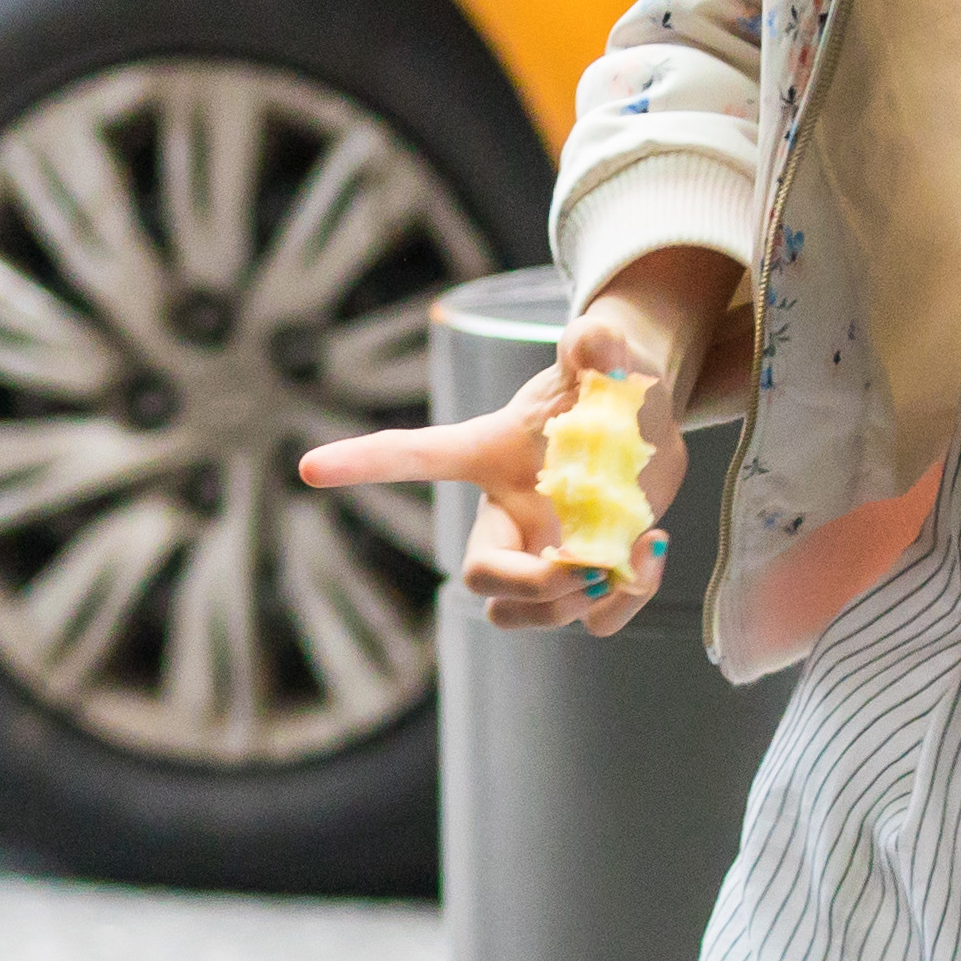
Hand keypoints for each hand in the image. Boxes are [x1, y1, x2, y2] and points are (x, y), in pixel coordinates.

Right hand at [298, 262, 729, 638]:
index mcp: (488, 455)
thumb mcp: (605, 358)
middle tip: (586, 561)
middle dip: (528, 586)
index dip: (364, 462)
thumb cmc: (608, 387)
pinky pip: (591, 622)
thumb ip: (595, 344)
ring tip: (624, 559)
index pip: (415, 456)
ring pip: (525, 616)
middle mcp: (508, 516)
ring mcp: (545, 554)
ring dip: (571, 605)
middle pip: (478, 577)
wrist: (646, 426)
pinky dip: (623, 603)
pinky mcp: (588, 579)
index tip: (309, 466)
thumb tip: (594, 338)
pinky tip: (651, 554)